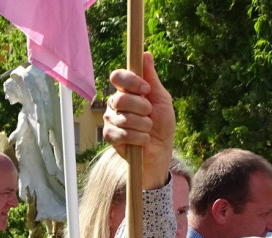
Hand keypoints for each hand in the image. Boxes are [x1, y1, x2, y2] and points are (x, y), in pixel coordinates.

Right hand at [102, 52, 174, 187]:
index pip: (117, 77)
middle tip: (149, 115)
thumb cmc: (161, 123)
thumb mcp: (161, 98)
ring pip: (123, 118)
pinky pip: (122, 133)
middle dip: (141, 108)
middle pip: (120, 99)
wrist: (160, 149)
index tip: (146, 90)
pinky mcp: (109, 136)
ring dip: (143, 125)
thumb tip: (145, 54)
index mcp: (126, 91)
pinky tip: (142, 140)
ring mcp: (110, 120)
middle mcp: (115, 104)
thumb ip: (151, 78)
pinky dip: (138, 137)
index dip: (131, 82)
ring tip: (147, 130)